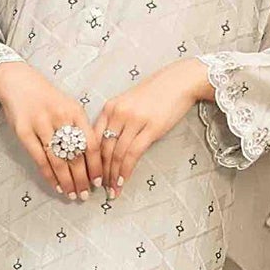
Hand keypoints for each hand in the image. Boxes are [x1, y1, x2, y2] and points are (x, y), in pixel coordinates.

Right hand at [0, 61, 99, 200]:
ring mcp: (41, 124)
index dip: (96, 165)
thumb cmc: (48, 99)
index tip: (99, 181)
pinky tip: (56, 185)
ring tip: (73, 194)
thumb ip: (80, 129)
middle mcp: (60, 117)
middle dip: (82, 179)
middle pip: (75, 155)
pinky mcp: (24, 132)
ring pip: (58, 160)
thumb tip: (92, 161)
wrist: (19, 83)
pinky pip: (40, 159)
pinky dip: (49, 175)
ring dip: (67, 181)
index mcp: (75, 112)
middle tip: (86, 194)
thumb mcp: (69, 107)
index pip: (91, 144)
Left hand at [89, 57, 211, 193]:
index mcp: (110, 107)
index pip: (93, 138)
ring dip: (113, 175)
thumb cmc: (156, 92)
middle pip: (103, 148)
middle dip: (99, 172)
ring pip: (117, 154)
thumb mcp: (129, 102)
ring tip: (112, 189)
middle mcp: (118, 113)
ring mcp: (134, 121)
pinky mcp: (151, 128)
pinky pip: (133, 154)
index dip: (90, 159)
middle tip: (99, 188)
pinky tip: (123, 180)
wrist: (180, 81)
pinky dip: (126, 170)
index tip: (89, 174)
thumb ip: (117, 120)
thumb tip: (108, 145)